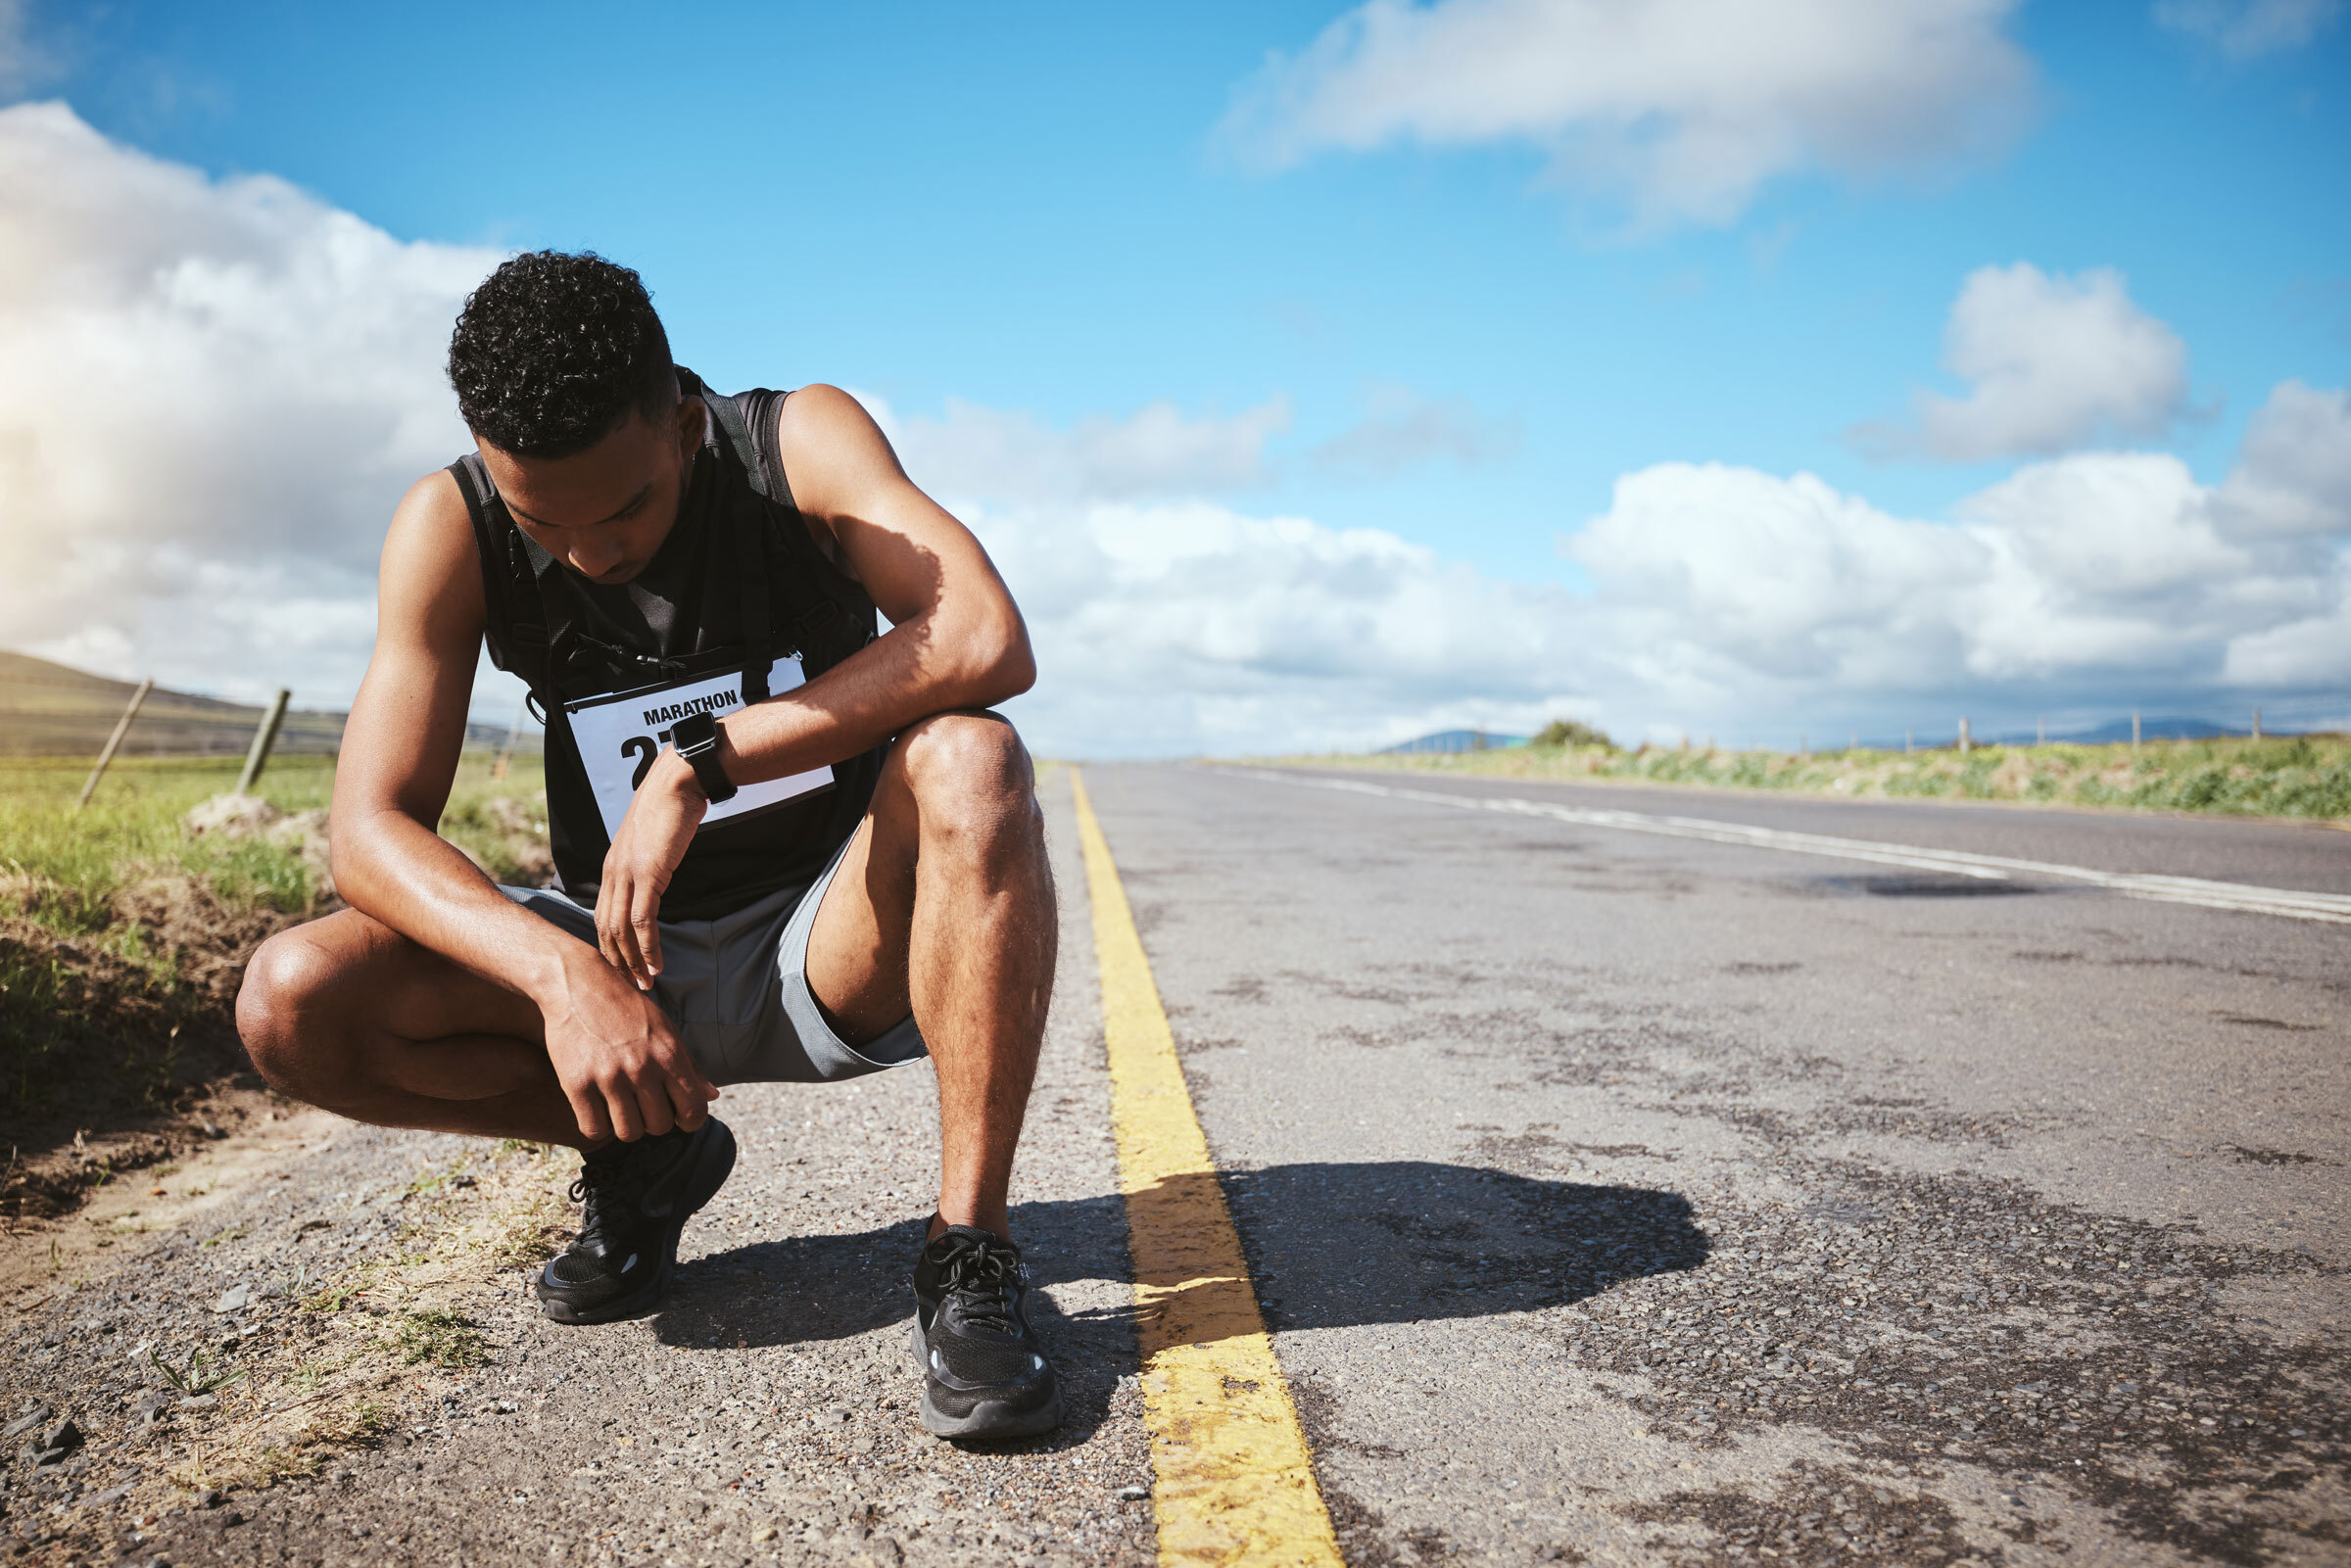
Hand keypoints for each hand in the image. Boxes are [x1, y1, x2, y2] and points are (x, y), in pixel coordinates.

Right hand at [539, 945, 717, 1141]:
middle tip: (643, 1105)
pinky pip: (593, 1128)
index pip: (693, 1110)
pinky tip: (598, 1109)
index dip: (690, 1121)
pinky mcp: (577, 1084)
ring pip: (628, 1133)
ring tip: (621, 1107)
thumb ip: (690, 1065)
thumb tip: (713, 1097)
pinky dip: (597, 1125)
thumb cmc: (628, 1009)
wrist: (579, 985)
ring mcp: (609, 1077)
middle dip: (654, 1121)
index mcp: (669, 1055)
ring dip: (626, 1126)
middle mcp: (642, 1068)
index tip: (678, 1117)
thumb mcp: (666, 1029)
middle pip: (660, 1126)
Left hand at [597, 747, 706, 991]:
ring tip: (645, 984)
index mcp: (611, 866)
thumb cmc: (670, 806)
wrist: (677, 782)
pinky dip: (647, 947)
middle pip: (604, 929)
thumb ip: (648, 859)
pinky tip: (656, 964)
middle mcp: (612, 872)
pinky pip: (642, 920)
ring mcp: (627, 874)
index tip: (623, 967)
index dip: (610, 945)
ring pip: (620, 930)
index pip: (602, 915)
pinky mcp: (647, 874)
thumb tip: (657, 874)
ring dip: (632, 961)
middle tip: (631, 986)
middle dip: (617, 962)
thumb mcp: (652, 839)